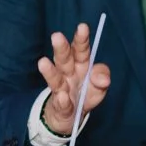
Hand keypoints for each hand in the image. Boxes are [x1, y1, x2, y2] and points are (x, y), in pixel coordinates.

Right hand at [37, 22, 110, 137]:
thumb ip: (102, 77)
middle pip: (64, 59)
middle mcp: (68, 74)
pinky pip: (61, 104)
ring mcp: (61, 90)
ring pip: (55, 79)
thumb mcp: (99, 86)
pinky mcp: (59, 107)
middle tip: (56, 36)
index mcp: (80, 65)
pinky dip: (62, 101)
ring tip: (43, 63)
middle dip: (61, 48)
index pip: (81, 49)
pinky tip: (62, 97)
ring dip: (50, 72)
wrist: (70, 118)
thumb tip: (103, 79)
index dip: (81, 39)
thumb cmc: (85, 95)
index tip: (82, 27)